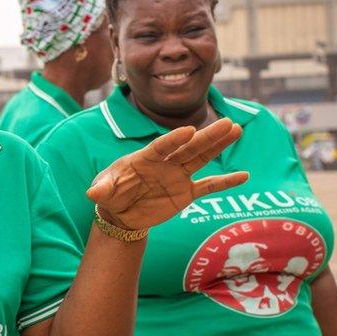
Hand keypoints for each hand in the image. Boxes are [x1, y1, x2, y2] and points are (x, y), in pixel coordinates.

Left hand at [87, 118, 248, 229]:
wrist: (121, 213)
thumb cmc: (111, 194)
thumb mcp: (103, 192)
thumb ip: (102, 189)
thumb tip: (92, 193)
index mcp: (144, 158)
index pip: (161, 146)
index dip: (174, 139)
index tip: (189, 130)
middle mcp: (165, 164)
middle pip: (188, 147)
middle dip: (207, 136)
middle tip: (228, 122)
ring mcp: (177, 177)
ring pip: (201, 159)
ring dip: (218, 146)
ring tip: (236, 130)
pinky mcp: (186, 193)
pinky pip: (208, 186)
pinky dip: (225, 182)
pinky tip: (244, 175)